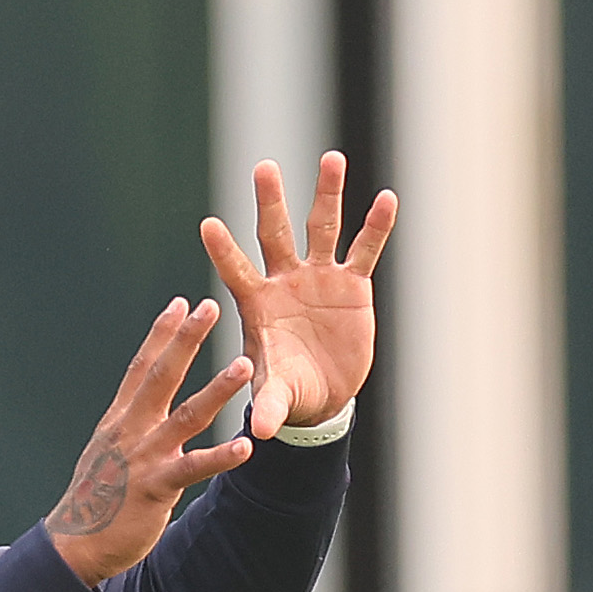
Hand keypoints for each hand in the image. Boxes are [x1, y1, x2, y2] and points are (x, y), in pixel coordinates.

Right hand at [43, 299, 259, 587]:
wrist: (75, 543)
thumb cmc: (95, 500)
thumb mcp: (106, 452)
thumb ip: (128, 428)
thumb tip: (139, 408)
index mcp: (119, 420)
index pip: (141, 367)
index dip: (161, 334)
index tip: (180, 303)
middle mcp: (131, 431)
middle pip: (162, 376)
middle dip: (186, 339)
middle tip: (210, 306)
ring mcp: (144, 457)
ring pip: (187, 416)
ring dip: (217, 389)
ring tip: (244, 364)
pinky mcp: (156, 488)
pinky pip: (193, 468)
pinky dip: (220, 457)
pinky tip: (245, 448)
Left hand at [200, 152, 397, 438]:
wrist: (323, 394)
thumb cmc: (288, 390)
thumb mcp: (276, 397)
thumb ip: (269, 405)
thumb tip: (258, 433)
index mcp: (257, 303)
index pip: (236, 271)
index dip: (223, 250)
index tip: (207, 225)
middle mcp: (286, 280)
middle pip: (276, 234)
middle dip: (271, 203)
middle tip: (264, 168)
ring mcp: (319, 277)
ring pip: (323, 228)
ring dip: (328, 194)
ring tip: (331, 159)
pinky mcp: (352, 285)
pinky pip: (365, 250)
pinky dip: (375, 227)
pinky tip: (385, 199)